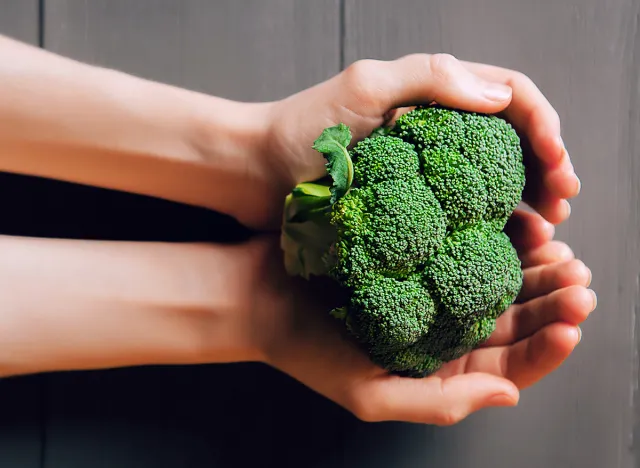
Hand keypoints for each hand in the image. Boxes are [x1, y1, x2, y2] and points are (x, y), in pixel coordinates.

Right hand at [249, 211, 594, 424]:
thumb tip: (508, 395)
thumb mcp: (371, 393)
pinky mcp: (419, 252)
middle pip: (514, 320)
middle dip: (552, 302)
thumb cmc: (309, 350)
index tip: (571, 322)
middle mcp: (444, 329)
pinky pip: (469, 242)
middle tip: (577, 279)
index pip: (508, 367)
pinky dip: (498, 235)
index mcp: (439, 368)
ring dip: (535, 267)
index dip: (546, 347)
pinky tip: (519, 223)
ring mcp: (433, 288)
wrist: (263, 296)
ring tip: (558, 249)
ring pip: (500, 279)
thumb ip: (439, 402)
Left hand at [264, 53, 577, 226]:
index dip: (542, 127)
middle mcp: (435, 131)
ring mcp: (422, 171)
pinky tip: (505, 246)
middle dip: (546, 168)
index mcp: (431, 95)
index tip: (556, 165)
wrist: (255, 173)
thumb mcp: (364, 88)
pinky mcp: (408, 206)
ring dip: (526, 201)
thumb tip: (501, 95)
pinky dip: (489, 228)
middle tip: (562, 204)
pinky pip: (461, 214)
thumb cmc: (300, 128)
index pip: (508, 98)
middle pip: (511, 142)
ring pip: (493, 181)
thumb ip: (430, 79)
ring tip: (544, 230)